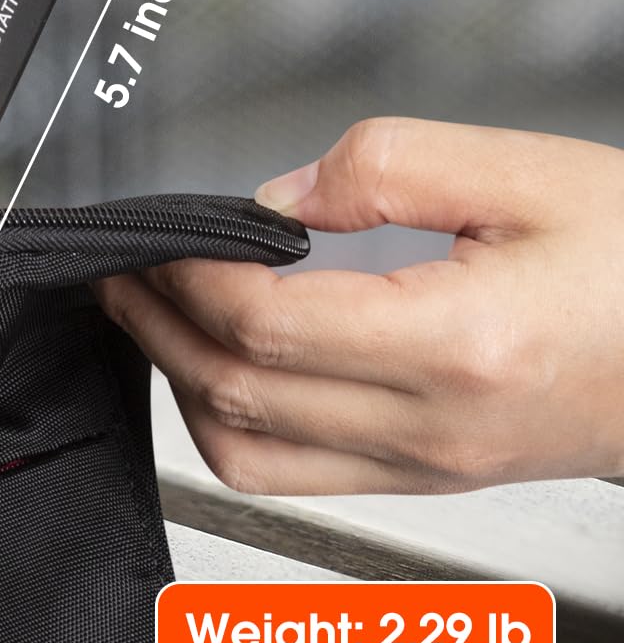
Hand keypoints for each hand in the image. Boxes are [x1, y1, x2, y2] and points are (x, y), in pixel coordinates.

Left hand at [94, 117, 623, 493]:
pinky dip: (231, 421)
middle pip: (238, 393)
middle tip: (120, 267)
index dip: (188, 276)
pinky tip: (217, 363)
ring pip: (250, 453)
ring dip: (180, 379)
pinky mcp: (430, 474)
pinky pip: (295, 473)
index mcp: (456, 344)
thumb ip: (385, 168)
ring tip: (152, 310)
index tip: (154, 234)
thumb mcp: (522, 172)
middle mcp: (434, 425)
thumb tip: (276, 203)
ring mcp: (429, 463)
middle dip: (156, 324)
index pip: (266, 326)